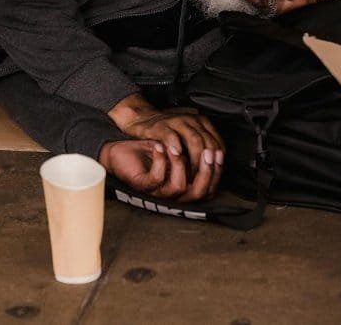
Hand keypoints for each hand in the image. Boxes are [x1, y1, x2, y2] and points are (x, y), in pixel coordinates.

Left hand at [98, 139, 214, 201]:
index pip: (208, 189)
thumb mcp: (179, 150)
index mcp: (184, 187)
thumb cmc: (150, 151)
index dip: (216, 173)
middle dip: (206, 172)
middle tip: (207, 153)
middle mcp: (172, 193)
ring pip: (179, 186)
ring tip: (176, 147)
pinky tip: (159, 147)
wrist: (121, 150)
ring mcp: (157, 192)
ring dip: (181, 163)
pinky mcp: (142, 185)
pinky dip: (160, 160)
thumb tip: (217, 148)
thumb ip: (196, 153)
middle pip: (198, 193)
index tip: (218, 154)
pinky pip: (157, 178)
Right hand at [108, 93, 223, 198]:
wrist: (142, 119)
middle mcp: (192, 120)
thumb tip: (215, 170)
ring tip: (192, 174)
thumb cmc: (166, 132)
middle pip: (209, 142)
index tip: (214, 176)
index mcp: (202, 122)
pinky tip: (177, 162)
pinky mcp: (162, 126)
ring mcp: (178, 121)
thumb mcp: (188, 138)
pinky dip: (176, 151)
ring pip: (195, 141)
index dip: (218, 162)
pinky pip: (173, 138)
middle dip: (208, 163)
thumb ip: (201, 148)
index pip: (218, 143)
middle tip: (205, 178)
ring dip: (195, 161)